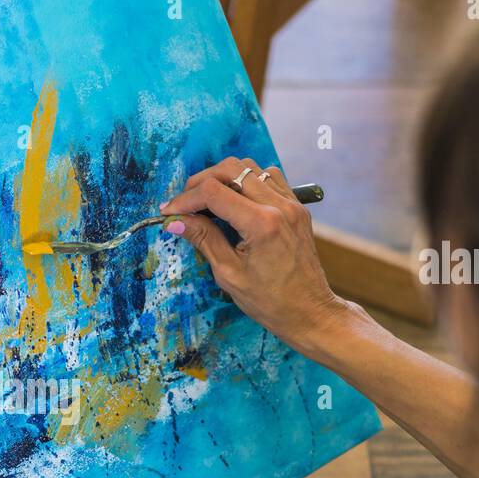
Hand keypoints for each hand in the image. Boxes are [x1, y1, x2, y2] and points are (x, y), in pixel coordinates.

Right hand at [162, 157, 350, 355]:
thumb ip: (203, 239)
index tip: (169, 212)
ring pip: (250, 167)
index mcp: (261, 224)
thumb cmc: (270, 301)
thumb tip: (175, 221)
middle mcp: (279, 206)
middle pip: (231, 169)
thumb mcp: (228, 273)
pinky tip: (235, 200)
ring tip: (207, 200)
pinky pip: (269, 178)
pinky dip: (247, 181)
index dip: (185, 199)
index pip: (213, 192)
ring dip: (224, 178)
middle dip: (201, 181)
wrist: (309, 311)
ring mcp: (291, 204)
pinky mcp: (297, 207)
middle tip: (184, 203)